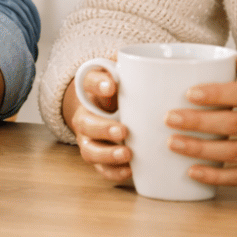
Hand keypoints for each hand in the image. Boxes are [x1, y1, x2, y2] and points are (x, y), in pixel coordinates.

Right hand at [62, 57, 132, 185]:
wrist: (106, 109)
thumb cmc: (121, 91)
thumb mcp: (124, 75)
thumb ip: (133, 69)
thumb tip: (151, 64)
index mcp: (91, 90)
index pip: (89, 81)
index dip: (98, 84)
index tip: (111, 86)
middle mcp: (85, 115)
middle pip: (86, 122)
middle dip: (103, 128)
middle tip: (123, 130)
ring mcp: (89, 139)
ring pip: (89, 150)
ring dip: (107, 154)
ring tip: (127, 154)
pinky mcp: (98, 156)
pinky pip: (100, 169)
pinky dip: (113, 171)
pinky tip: (130, 170)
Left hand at [165, 54, 236, 186]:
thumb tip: (234, 56)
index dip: (216, 94)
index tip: (189, 93)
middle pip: (233, 124)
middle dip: (198, 122)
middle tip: (170, 118)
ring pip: (232, 152)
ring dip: (200, 149)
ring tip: (172, 142)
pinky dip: (215, 176)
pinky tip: (192, 172)